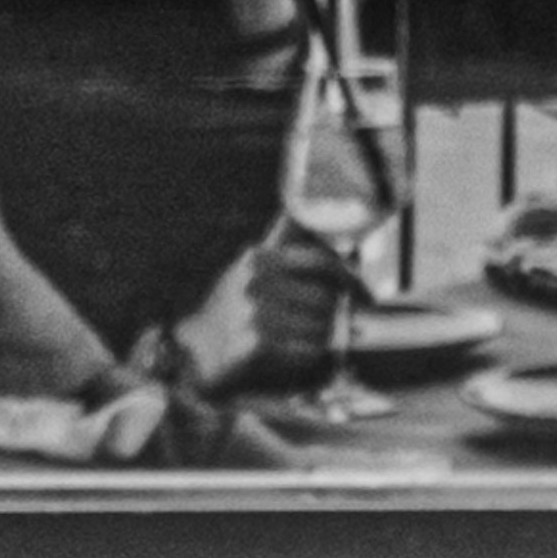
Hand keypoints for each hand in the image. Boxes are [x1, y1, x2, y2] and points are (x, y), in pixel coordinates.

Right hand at [173, 225, 348, 396]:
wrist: (196, 352)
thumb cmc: (231, 305)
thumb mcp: (251, 265)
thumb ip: (282, 238)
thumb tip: (302, 205)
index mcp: (259, 258)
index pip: (319, 260)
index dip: (346, 274)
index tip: (360, 287)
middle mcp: (258, 282)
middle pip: (324, 295)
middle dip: (334, 310)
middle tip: (335, 318)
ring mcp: (257, 313)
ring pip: (319, 324)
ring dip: (325, 334)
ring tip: (317, 336)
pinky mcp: (258, 344)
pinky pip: (307, 348)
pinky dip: (312, 352)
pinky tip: (303, 351)